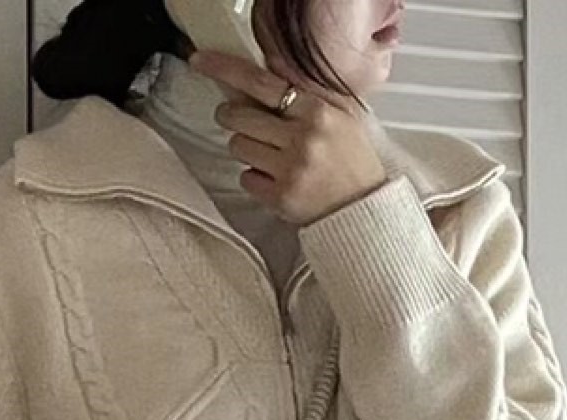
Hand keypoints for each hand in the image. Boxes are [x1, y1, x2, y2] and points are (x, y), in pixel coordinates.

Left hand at [194, 49, 389, 225]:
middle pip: (240, 116)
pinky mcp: (280, 197)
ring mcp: (290, 169)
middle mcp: (302, 137)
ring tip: (266, 154)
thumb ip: (306, 94)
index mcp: (317, 110)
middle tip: (235, 118)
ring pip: (238, 147)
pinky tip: (274, 179)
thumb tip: (269, 72)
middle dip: (232, 116)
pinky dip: (254, 178)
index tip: (203, 63)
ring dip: (245, 148)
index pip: (262, 83)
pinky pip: (246, 178)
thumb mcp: (339, 115)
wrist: (364, 208)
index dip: (227, 70)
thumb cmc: (351, 160)